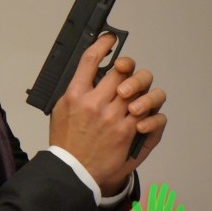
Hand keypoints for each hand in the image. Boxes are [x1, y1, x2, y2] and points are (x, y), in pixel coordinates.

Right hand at [50, 34, 166, 194]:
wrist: (74, 170)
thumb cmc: (67, 143)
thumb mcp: (60, 110)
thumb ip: (75, 91)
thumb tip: (90, 75)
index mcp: (75, 96)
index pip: (90, 60)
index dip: (102, 44)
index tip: (109, 40)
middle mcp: (96, 103)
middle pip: (121, 70)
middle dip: (127, 68)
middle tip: (126, 72)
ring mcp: (114, 116)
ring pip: (140, 88)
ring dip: (140, 88)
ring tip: (134, 95)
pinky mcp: (128, 131)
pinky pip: (151, 112)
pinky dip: (150, 111)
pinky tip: (140, 114)